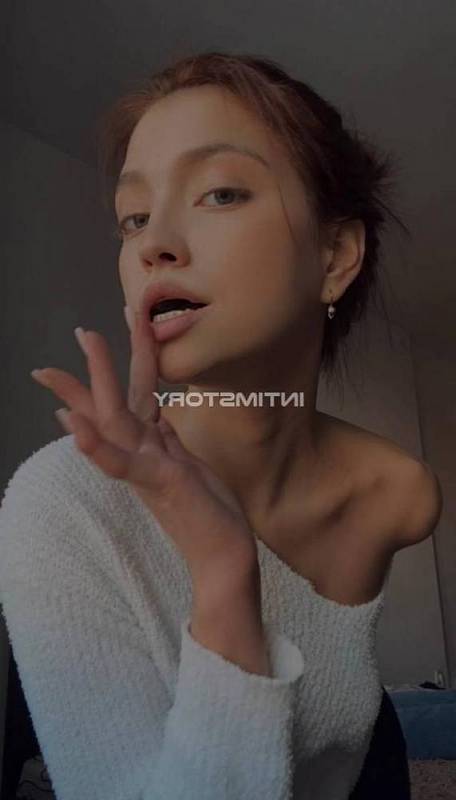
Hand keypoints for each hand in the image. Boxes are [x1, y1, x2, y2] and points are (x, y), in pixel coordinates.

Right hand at [30, 311, 257, 585]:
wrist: (222, 557)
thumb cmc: (208, 511)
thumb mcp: (186, 464)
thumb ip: (165, 439)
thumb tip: (156, 414)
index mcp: (150, 446)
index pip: (127, 400)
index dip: (117, 366)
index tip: (101, 336)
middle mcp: (141, 454)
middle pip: (113, 402)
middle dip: (97, 364)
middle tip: (81, 329)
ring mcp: (146, 469)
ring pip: (115, 419)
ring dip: (99, 380)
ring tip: (87, 341)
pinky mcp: (160, 483)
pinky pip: (123, 464)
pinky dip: (98, 446)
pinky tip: (76, 426)